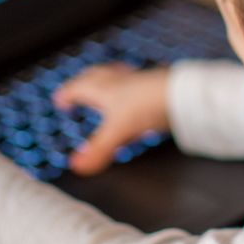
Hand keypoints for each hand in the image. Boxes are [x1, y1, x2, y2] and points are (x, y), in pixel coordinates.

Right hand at [52, 63, 170, 175]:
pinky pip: (137, 87)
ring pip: (117, 79)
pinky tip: (136, 101)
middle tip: (77, 89)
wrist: (183, 91)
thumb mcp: (118, 130)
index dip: (67, 94)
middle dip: (84, 83)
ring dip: (108, 85)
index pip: (78, 87)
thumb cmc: (148, 103)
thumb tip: (76, 167)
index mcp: (105, 88)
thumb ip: (98, 149)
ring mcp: (139, 81)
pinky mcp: (156, 86)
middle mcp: (120, 81)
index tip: (60, 101)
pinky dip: (130, 93)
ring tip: (105, 92)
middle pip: (96, 76)